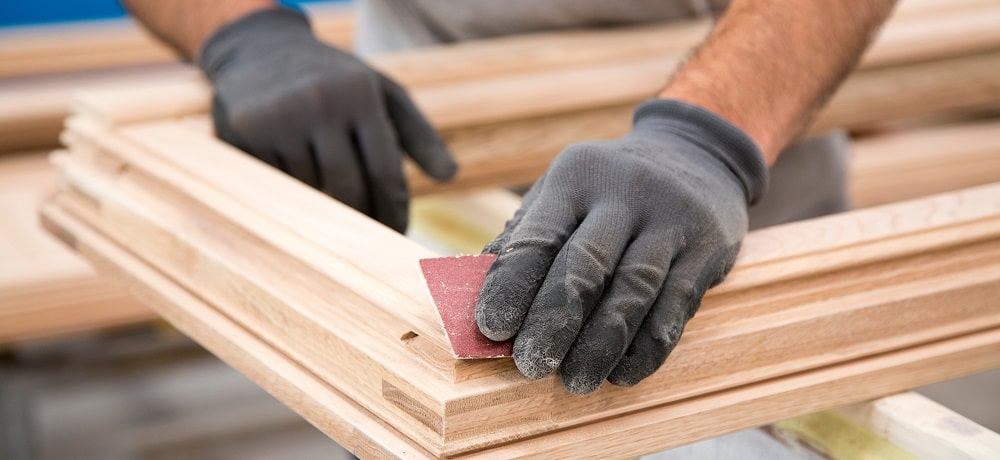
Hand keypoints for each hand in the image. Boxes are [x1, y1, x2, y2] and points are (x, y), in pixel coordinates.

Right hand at [199, 8, 455, 231]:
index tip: (398, 236)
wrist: (260, 48)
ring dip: (325, 209)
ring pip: (311, 194)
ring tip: (333, 209)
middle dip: (362, 223)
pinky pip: (277, 185)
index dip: (394, 214)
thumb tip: (450, 176)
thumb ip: (420, 135)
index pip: (385, 173)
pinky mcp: (245, 132)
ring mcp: (279, 117)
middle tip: (369, 241)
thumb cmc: (337, 81)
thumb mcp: (383, 94)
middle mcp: (320, 102)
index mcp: (361, 94)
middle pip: (349, 191)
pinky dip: (292, 194)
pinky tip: (296, 186)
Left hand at [475, 99, 767, 393]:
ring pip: (633, 290)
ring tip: (576, 381)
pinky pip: (676, 307)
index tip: (492, 329)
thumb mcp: (564, 191)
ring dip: (600, 345)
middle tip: (530, 366)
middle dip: (554, 322)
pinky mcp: (708, 247)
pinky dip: (646, 348)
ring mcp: (672, 217)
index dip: (511, 286)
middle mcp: (625, 192)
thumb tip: (475, 300)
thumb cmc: (607, 188)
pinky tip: (622, 373)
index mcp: (575, 176)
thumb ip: (523, 238)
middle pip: (586, 265)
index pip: (539, 235)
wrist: (696, 152)